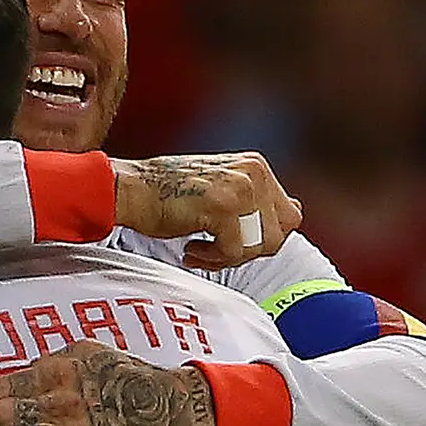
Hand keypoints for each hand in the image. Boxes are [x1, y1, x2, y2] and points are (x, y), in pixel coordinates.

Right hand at [111, 152, 302, 268]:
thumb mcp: (220, 187)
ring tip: (200, 249)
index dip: (262, 238)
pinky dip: (212, 259)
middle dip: (247, 251)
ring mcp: (241, 188)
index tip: (231, 240)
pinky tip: (191, 249)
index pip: (289, 217)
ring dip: (228, 257)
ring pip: (259, 246)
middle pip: (278, 235)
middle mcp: (254, 172)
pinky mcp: (224, 207)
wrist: (129, 189)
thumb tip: (296, 212)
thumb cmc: (167, 195)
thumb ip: (256, 199)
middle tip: (214, 248)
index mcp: (255, 166)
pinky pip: (235, 252)